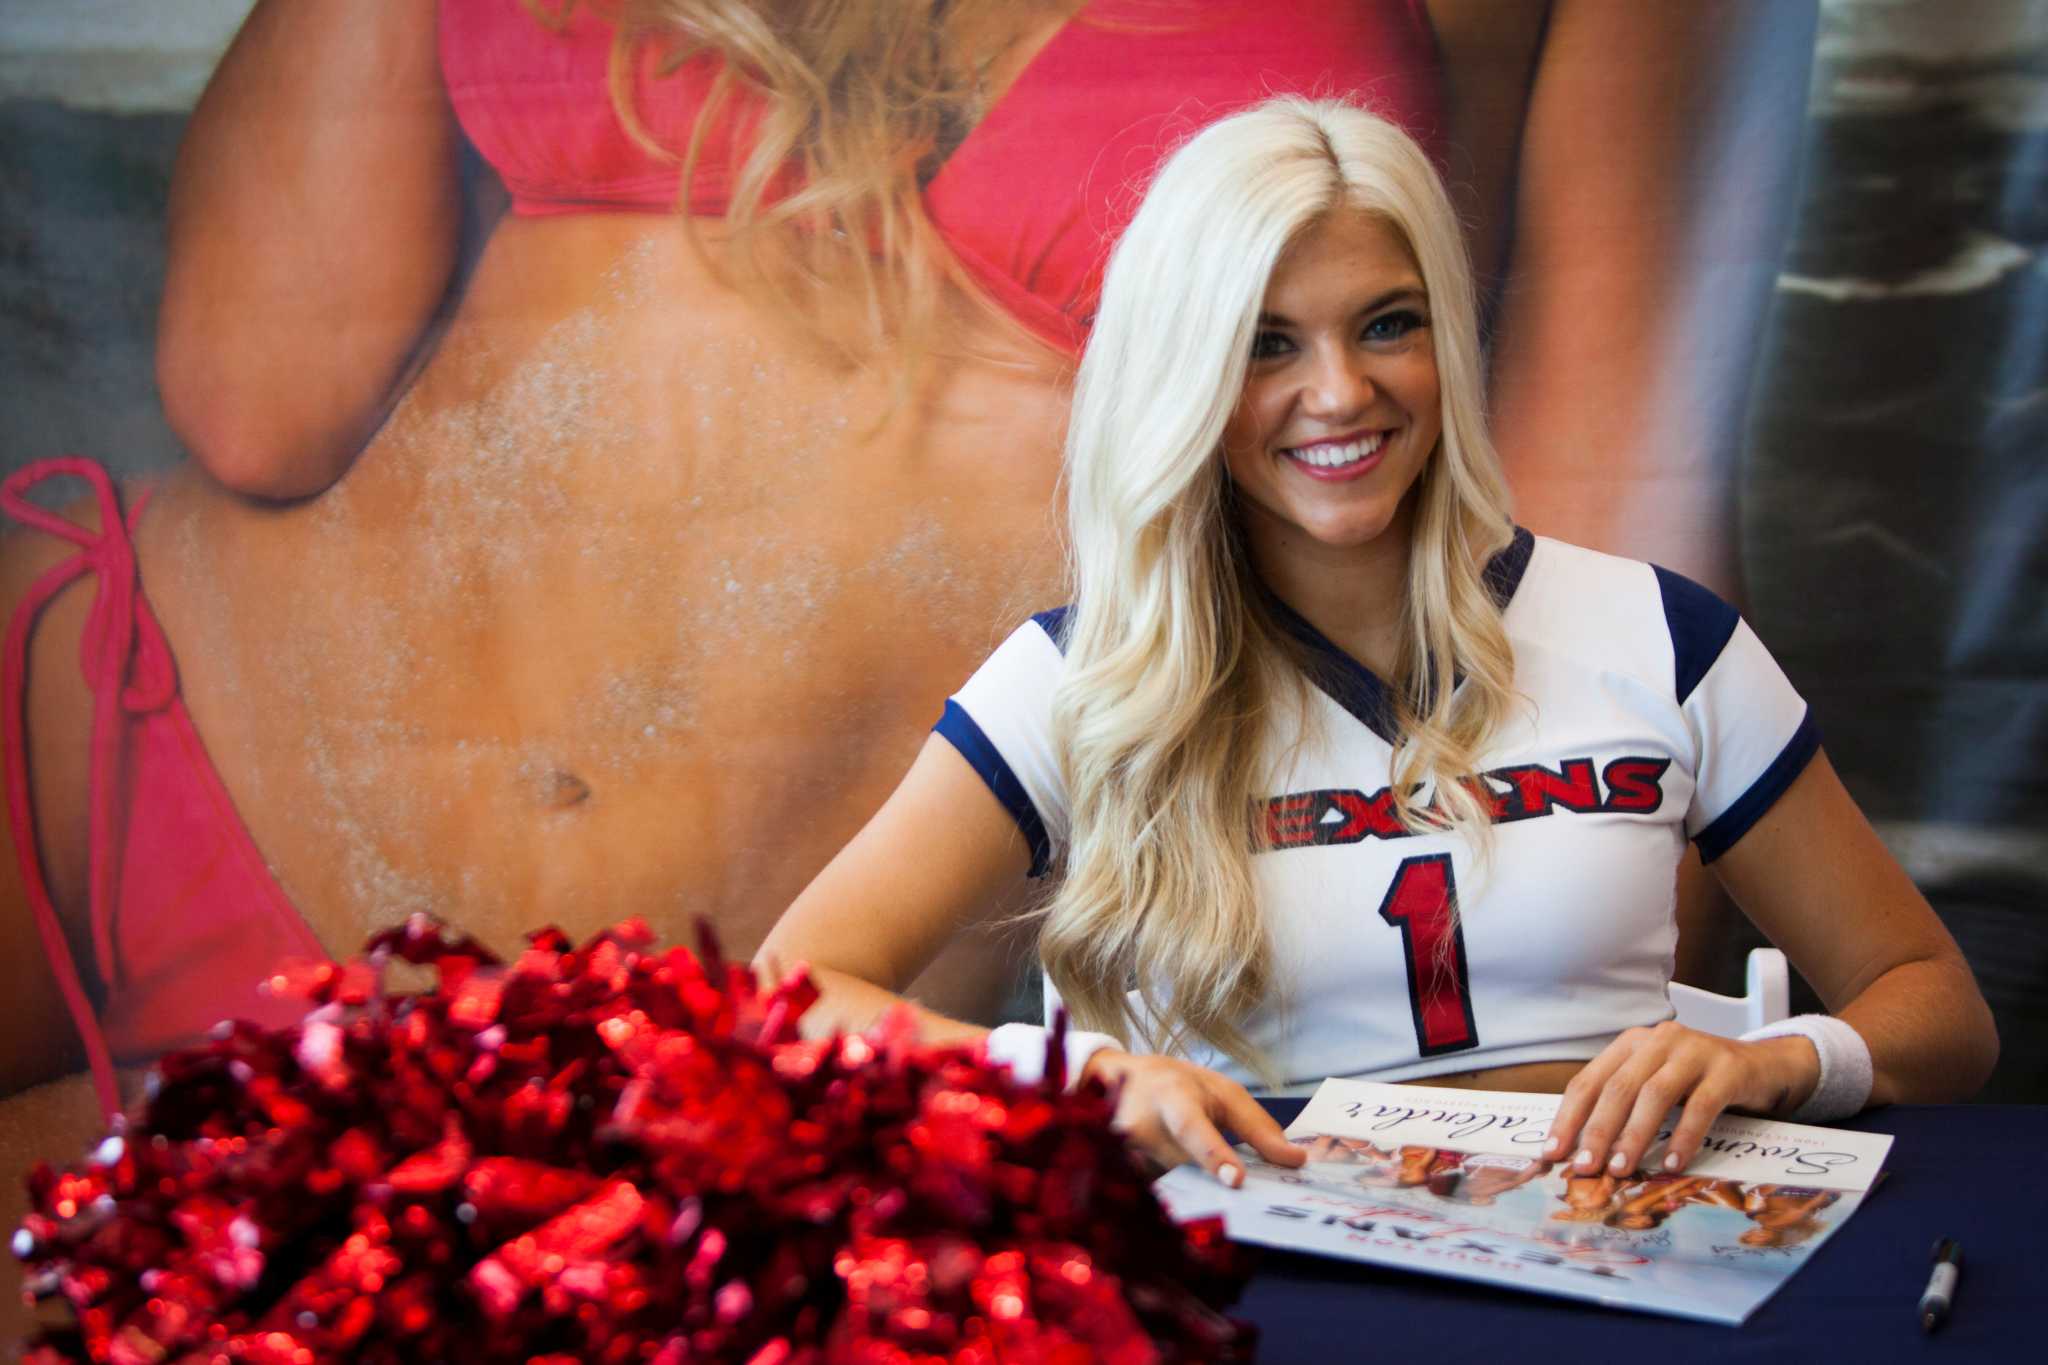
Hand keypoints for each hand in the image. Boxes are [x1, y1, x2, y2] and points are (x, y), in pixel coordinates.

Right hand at [1081, 1050, 1306, 1187]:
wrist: (1119, 1081)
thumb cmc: (1180, 1087)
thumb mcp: (1223, 1093)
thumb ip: (1258, 1127)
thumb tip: (1296, 1161)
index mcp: (1172, 1097)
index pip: (1192, 1127)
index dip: (1213, 1155)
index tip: (1235, 1179)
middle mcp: (1141, 1127)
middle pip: (1184, 1172)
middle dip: (1215, 1191)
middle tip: (1251, 1209)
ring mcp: (1122, 1155)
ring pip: (1170, 1190)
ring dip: (1196, 1199)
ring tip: (1217, 1202)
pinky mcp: (1115, 1176)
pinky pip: (1156, 1198)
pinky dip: (1178, 1203)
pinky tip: (1190, 1203)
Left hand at [1541, 1022, 1819, 1176]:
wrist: (1763, 1066)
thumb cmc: (1697, 1082)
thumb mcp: (1655, 1084)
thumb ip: (1622, 1106)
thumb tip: (1582, 1153)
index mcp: (1630, 1044)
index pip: (1588, 1082)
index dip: (1568, 1118)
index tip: (1552, 1154)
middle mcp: (1658, 1040)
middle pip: (1617, 1088)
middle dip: (1597, 1131)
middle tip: (1584, 1168)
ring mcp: (1693, 1051)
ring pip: (1655, 1094)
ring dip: (1634, 1135)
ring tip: (1621, 1169)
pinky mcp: (1727, 1068)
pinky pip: (1701, 1105)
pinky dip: (1684, 1136)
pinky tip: (1672, 1163)